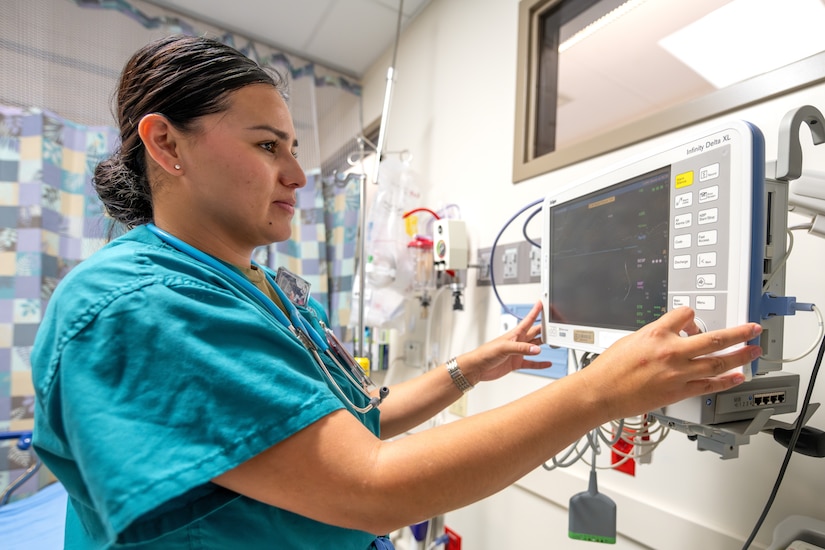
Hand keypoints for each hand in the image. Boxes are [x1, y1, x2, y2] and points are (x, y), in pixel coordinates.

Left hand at [458, 301, 549, 384]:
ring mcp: (518, 352)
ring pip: (535, 347)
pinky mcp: (517, 363)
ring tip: (555, 343)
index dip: (535, 311)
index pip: (528, 320)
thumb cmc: (485, 353)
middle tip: (556, 326)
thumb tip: (537, 349)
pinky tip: (547, 363)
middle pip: (535, 333)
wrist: (477, 367)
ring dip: (544, 345)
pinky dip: (540, 363)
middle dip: (545, 329)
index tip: (542, 303)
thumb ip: (521, 348)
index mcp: (515, 334)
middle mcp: (518, 342)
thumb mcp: (504, 348)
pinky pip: (531, 363)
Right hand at [582, 306, 761, 420]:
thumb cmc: (610, 368)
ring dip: (740, 356)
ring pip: (718, 362)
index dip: (692, 316)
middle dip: (738, 333)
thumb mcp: (631, 340)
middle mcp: (671, 351)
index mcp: (656, 333)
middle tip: (752, 329)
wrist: (601, 391)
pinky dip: (726, 381)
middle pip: (714, 338)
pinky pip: (709, 385)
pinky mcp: (678, 391)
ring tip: (753, 352)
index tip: (695, 320)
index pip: (685, 315)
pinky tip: (737, 377)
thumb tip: (670, 334)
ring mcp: (677, 372)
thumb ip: (655, 335)